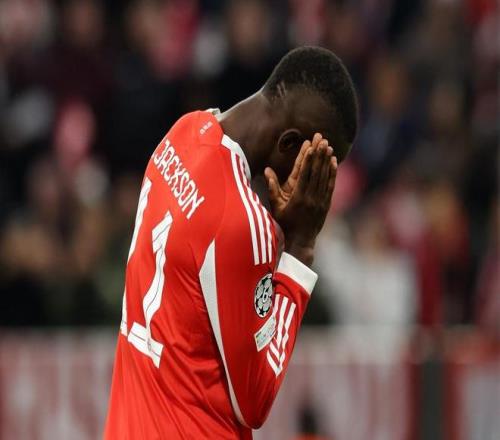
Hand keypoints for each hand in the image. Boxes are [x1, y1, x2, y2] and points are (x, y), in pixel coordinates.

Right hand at [265, 134, 337, 265]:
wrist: (299, 242)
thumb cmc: (284, 224)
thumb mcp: (276, 207)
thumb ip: (273, 188)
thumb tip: (267, 170)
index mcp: (297, 197)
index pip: (304, 174)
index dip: (308, 159)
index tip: (310, 146)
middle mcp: (311, 198)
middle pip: (316, 172)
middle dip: (319, 154)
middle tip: (321, 138)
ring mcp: (320, 201)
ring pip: (324, 177)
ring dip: (326, 160)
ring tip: (328, 145)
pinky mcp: (326, 204)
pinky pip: (330, 186)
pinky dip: (332, 173)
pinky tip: (333, 162)